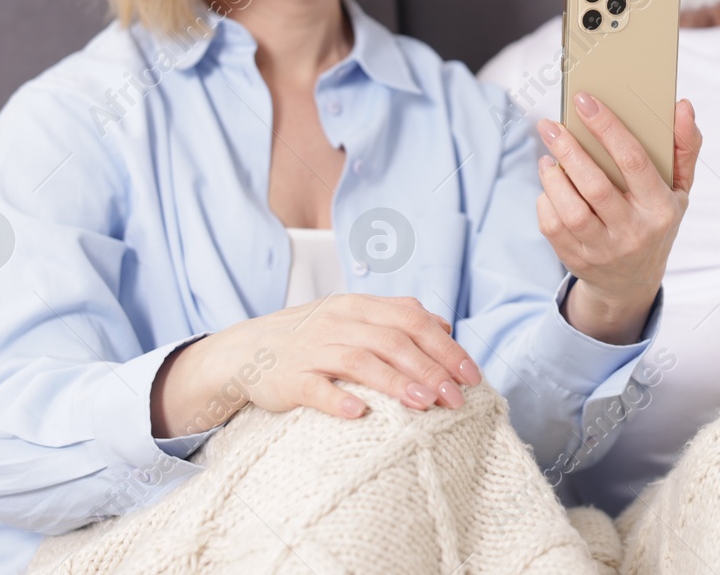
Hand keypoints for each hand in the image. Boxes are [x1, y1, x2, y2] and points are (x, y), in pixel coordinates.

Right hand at [151, 294, 482, 437]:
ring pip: (361, 361)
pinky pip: (316, 389)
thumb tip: (446, 326)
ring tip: (425, 404)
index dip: (445, 347)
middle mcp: (339, 322)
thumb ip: (397, 317)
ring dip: (396, 383)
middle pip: (393, 341)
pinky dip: (339, 400)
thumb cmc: (312, 336)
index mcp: (359, 306)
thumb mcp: (353, 316)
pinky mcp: (290, 379)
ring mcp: (313, 350)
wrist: (247, 349)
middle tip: (457, 399)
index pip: (412, 320)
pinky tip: (361, 414)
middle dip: (431, 370)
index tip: (472, 375)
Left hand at [535, 94, 699, 344]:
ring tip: (547, 156)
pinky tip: (550, 185)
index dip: (607, 127)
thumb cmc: (655, 220)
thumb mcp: (679, 189)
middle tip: (549, 125)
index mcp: (661, 208)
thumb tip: (683, 106)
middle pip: (595, 185)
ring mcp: (605, 250)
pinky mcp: (578, 261)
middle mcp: (634, 232)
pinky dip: (546, 201)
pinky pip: (553, 228)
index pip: (634, 161)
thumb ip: (684, 146)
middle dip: (568, 149)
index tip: (584, 101)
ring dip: (553, 177)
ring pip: (570, 210)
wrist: (634, 281)